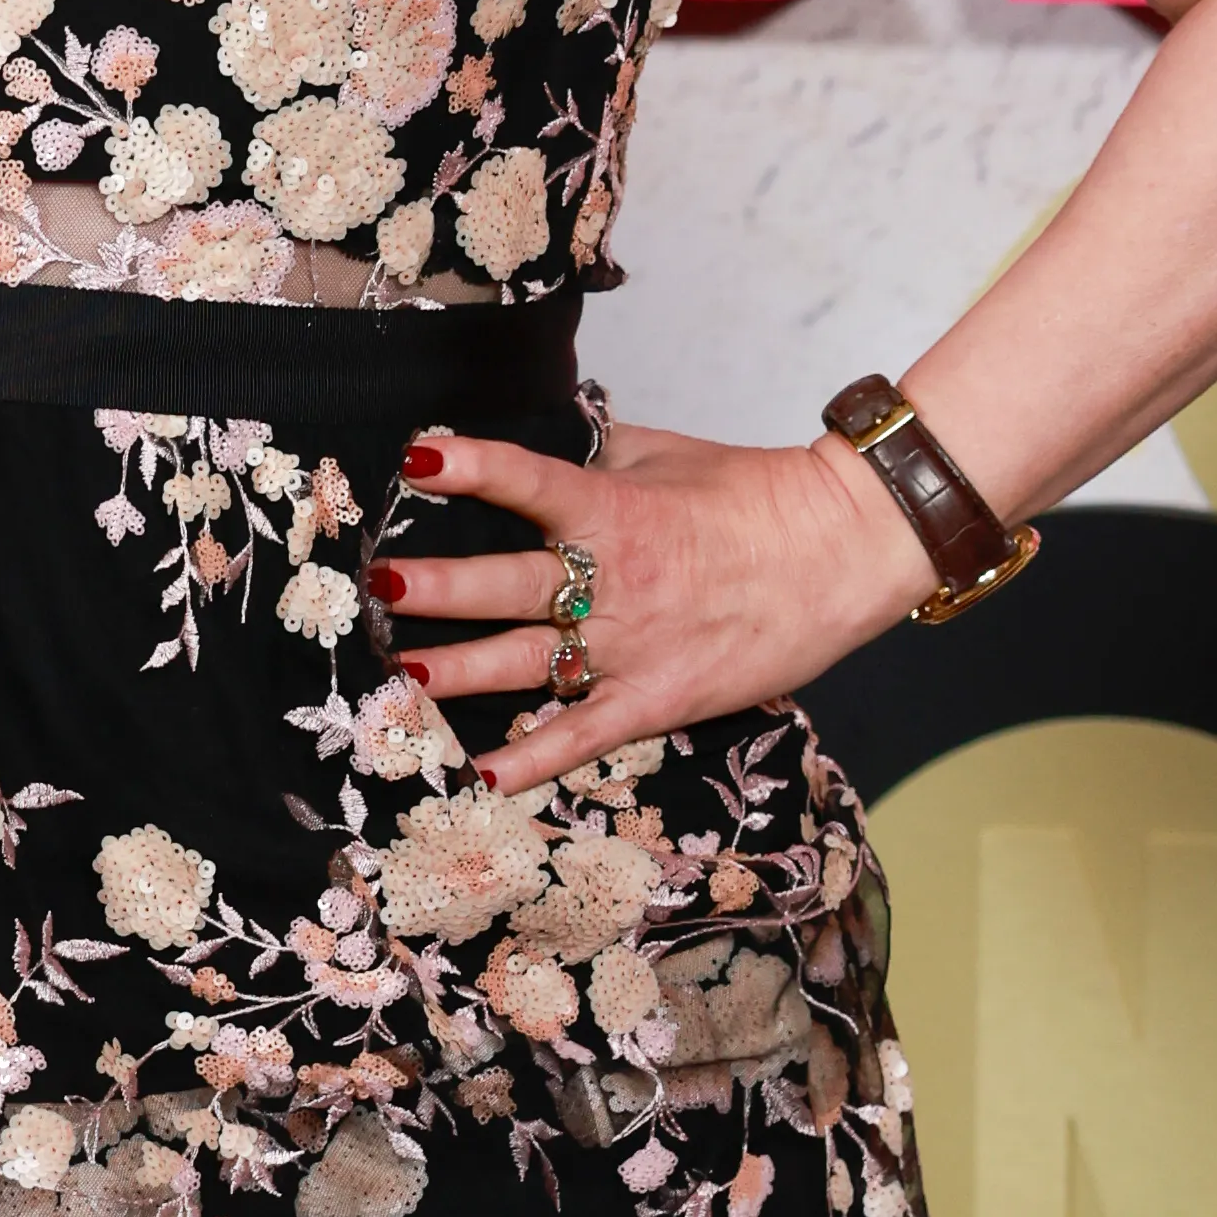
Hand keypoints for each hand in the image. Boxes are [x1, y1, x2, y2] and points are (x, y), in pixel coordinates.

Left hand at [375, 416, 932, 794]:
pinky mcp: (659, 698)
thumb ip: (595, 453)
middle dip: (434, 588)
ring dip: (456, 670)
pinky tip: (478, 776)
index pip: (528, 480)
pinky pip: (583, 735)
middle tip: (375, 588)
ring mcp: (632, 646)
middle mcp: (613, 581)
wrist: (841, 549)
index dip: (471, 467)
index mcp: (615, 508)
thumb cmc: (756, 495)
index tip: (415, 457)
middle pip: (505, 585)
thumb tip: (541, 440)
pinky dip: (530, 761)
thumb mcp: (665, 454)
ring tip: (397, 672)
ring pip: (525, 663)